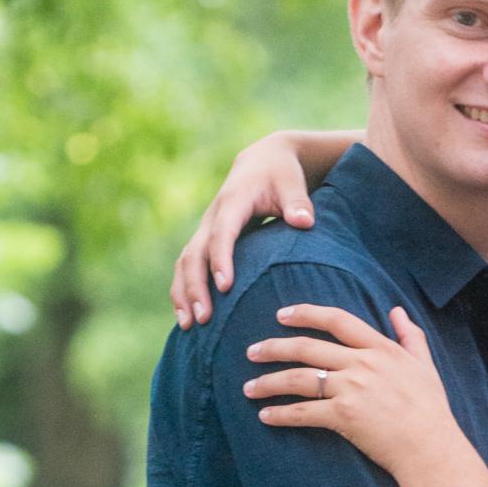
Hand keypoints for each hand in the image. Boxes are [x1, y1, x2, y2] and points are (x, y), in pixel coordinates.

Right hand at [172, 134, 316, 326]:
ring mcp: (205, 229)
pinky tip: (185, 318)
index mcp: (233, 201)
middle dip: (195, 286)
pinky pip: (186, 266)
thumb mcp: (292, 182)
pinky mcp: (204, 240)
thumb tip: (305, 222)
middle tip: (202, 318)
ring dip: (183, 293)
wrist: (263, 160)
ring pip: (185, 262)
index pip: (222, 233)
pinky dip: (182, 290)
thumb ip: (298, 201)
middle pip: (195, 253)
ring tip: (187, 326)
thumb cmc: (281, 174)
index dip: (221, 259)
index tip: (225, 287)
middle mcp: (212, 216)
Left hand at [242, 296, 456, 477]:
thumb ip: (410, 335)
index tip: (283, 313)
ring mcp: (351, 389)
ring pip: (300, 378)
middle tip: (252, 350)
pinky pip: (303, 412)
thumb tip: (397, 310)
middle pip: (308, 348)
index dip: (307, 313)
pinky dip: (281, 413)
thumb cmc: (430, 408)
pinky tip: (265, 415)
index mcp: (380, 348)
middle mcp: (361, 363)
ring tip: (249, 387)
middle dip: (275, 347)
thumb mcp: (424, 364)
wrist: (429, 446)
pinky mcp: (343, 416)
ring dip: (270, 381)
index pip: (337, 320)